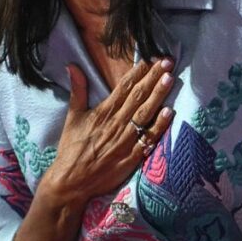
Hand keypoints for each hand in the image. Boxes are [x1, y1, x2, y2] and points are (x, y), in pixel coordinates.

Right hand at [38, 58, 175, 206]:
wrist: (71, 181)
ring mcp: (126, 140)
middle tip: (167, 62)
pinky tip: (169, 112)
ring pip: (145, 114)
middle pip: (138, 96)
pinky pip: (148, 139)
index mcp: (103, 112)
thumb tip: (73, 66)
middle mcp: (116, 123)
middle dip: (154, 78)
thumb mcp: (72, 117)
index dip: (138, 72)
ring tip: (170, 79)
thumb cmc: (71, 149)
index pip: (124, 87)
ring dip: (158, 95)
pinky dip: (159, 126)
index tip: (150, 59)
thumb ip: (77, 90)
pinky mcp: (132, 157)